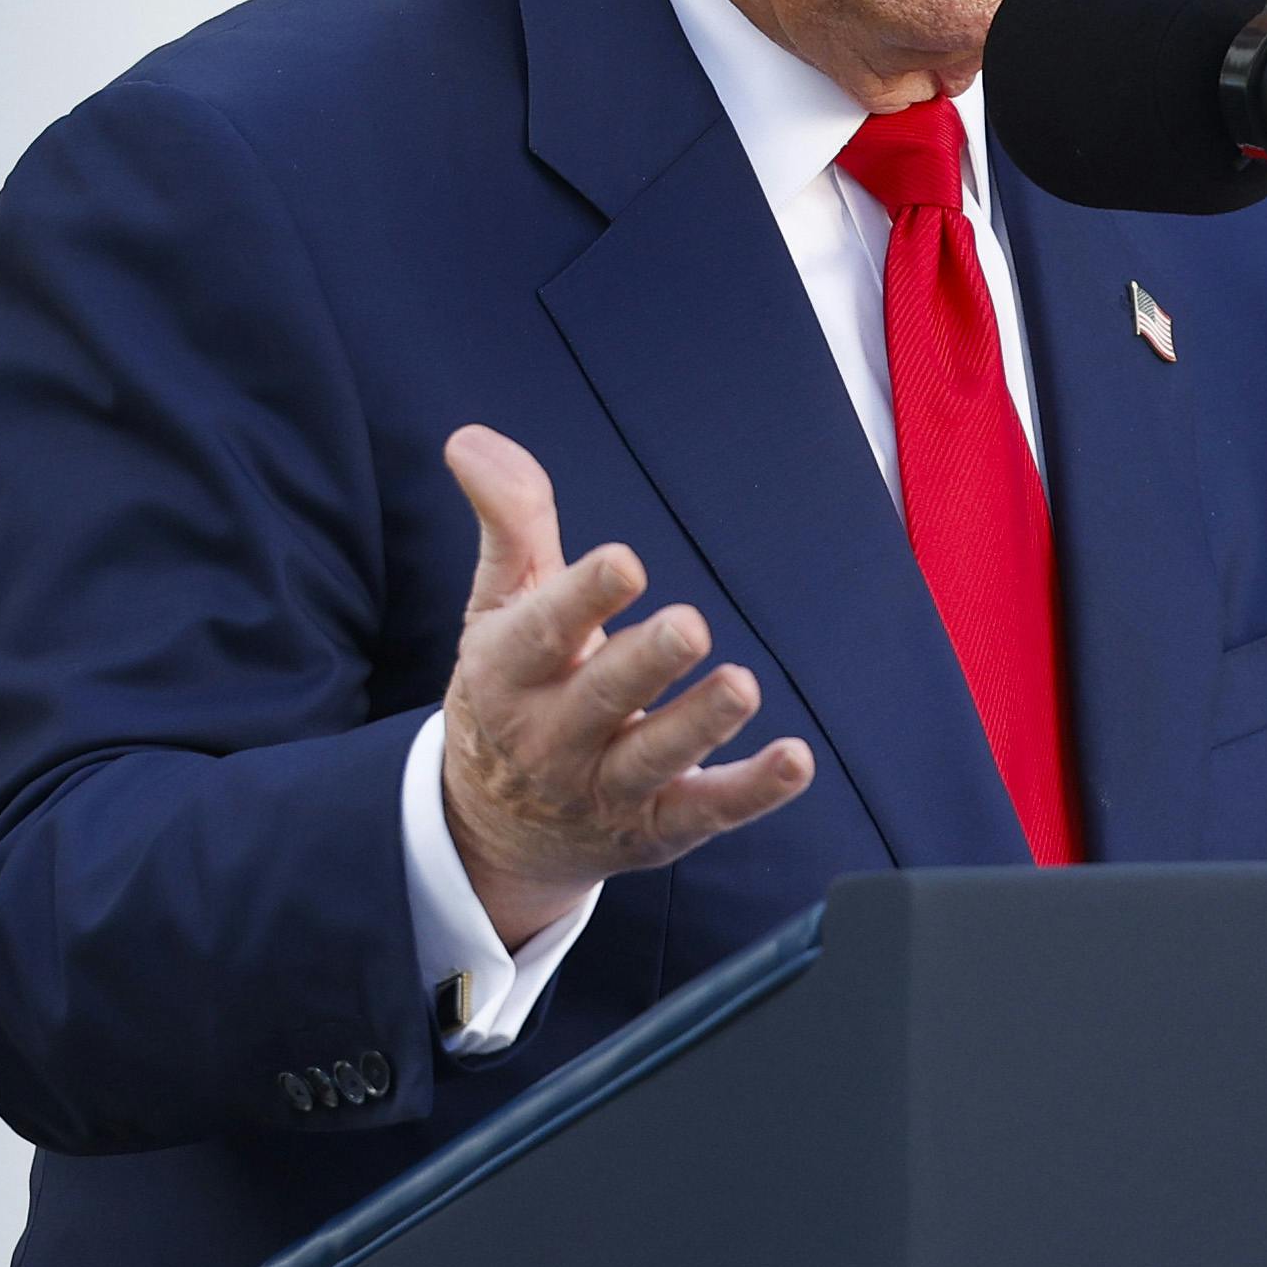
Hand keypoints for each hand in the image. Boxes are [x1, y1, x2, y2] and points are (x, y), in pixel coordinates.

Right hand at [437, 425, 815, 946]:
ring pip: (655, 756)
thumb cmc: (513, 688)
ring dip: (701, 726)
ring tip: (742, 688)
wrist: (495, 828)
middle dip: (645, 663)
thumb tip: (471, 438)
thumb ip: (507, 521)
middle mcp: (552, 736)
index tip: (624, 562)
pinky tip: (795, 759)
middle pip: (600, 698)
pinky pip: (707, 810)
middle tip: (691, 626)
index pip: (542, 631)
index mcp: (509, 672)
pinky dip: (753, 790)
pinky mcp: (658, 826)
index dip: (582, 597)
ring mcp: (606, 786)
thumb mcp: (499, 606)